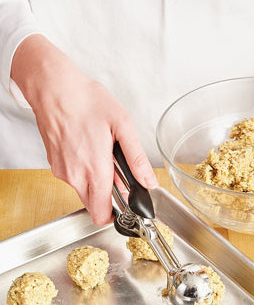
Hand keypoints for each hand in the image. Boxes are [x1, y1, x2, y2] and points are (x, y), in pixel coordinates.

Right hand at [11, 35, 157, 224]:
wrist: (54, 89)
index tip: (124, 205)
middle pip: (93, 205)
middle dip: (108, 196)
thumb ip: (137, 159)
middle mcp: (74, 176)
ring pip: (82, 191)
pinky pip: (72, 177)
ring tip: (101, 152)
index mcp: (94, 170)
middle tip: (116, 171)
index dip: (115, 215)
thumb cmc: (86, 102)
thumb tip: (148, 181)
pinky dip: (83, 170)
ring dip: (95, 181)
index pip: (102, 214)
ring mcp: (62, 171)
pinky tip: (87, 148)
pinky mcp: (54, 164)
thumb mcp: (122, 126)